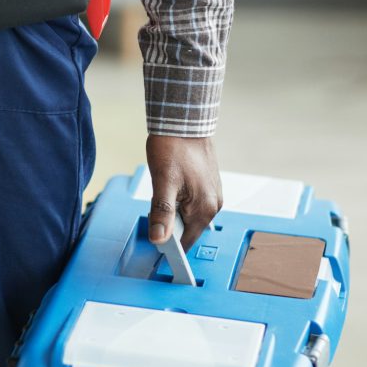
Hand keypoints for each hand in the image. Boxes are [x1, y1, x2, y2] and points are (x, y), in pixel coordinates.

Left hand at [146, 135, 222, 250]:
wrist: (184, 123)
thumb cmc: (173, 149)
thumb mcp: (163, 183)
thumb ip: (162, 213)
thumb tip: (159, 239)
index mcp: (205, 209)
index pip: (186, 241)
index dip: (168, 243)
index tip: (153, 240)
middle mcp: (214, 204)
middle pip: (187, 228)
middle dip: (169, 224)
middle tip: (153, 206)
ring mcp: (213, 194)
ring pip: (189, 215)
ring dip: (174, 211)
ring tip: (164, 191)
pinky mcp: (209, 185)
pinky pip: (193, 203)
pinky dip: (180, 201)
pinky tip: (171, 186)